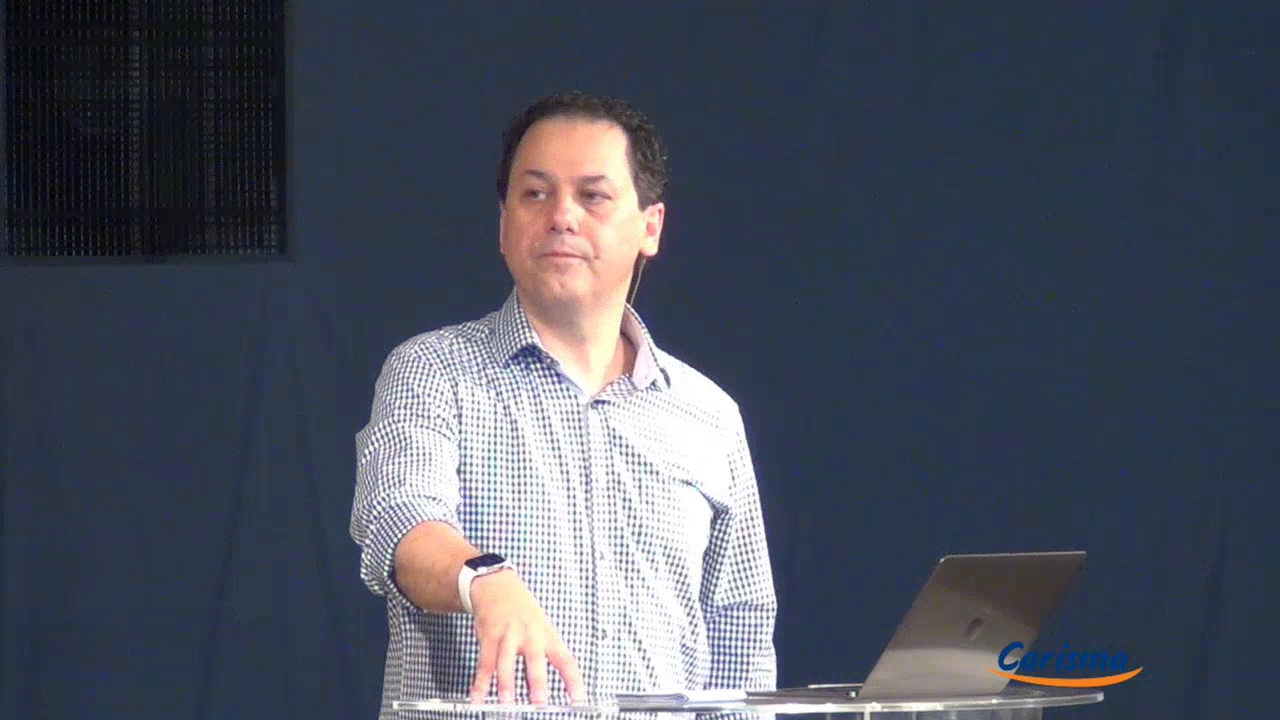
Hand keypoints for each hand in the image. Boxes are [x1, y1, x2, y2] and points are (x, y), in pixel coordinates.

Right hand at [467, 570, 584, 705]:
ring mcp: (508, 635)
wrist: (497, 586)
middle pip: (535, 658)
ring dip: (506, 682)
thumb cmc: (523, 611)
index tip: (578, 700)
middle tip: (539, 702)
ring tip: (506, 701)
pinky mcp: (489, 637)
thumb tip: (540, 686)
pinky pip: (484, 662)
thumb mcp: (540, 627)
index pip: (565, 660)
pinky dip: (480, 682)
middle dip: (537, 681)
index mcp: (547, 635)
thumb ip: (541, 655)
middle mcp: (529, 634)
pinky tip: (477, 697)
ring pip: (506, 661)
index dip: (573, 680)